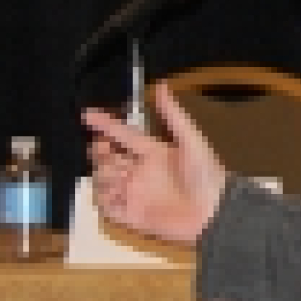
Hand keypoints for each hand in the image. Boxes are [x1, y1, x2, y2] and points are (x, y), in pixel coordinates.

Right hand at [82, 82, 227, 245]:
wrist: (215, 213)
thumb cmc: (206, 175)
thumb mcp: (191, 141)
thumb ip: (173, 115)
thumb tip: (161, 86)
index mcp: (152, 152)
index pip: (122, 134)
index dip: (104, 123)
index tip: (86, 114)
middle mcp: (139, 171)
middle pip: (107, 157)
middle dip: (99, 151)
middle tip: (103, 147)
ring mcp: (134, 194)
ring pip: (103, 180)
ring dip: (102, 174)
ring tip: (116, 175)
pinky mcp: (133, 215)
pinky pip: (108, 207)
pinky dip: (104, 200)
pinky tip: (112, 194)